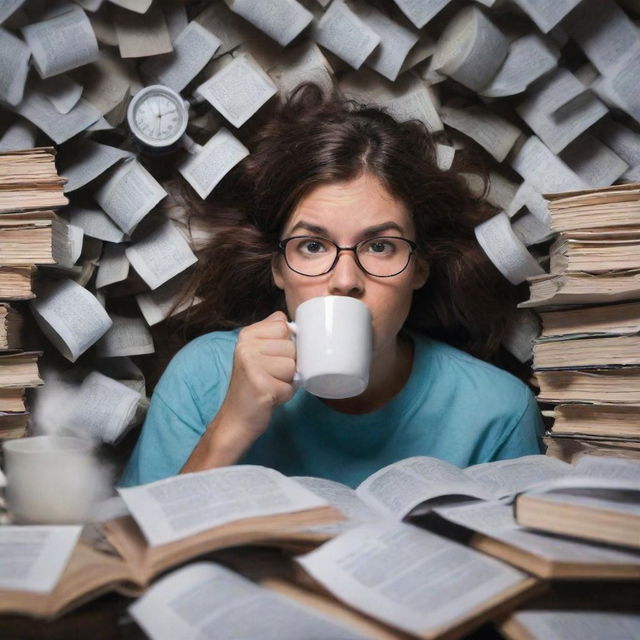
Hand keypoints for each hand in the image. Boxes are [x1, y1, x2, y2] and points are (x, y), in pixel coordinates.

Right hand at [219, 311, 295, 438]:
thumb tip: (290, 320)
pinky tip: (270, 397)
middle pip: (291, 346)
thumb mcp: (257, 353)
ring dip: (287, 380)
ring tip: (270, 385)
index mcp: (247, 335)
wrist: (236, 419)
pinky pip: (291, 385)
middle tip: (270, 376)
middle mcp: (246, 347)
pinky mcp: (261, 386)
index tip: (270, 358)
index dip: (285, 345)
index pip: (283, 325)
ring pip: (293, 365)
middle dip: (288, 365)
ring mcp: (252, 366)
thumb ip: (272, 334)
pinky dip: (285, 395)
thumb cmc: (253, 385)